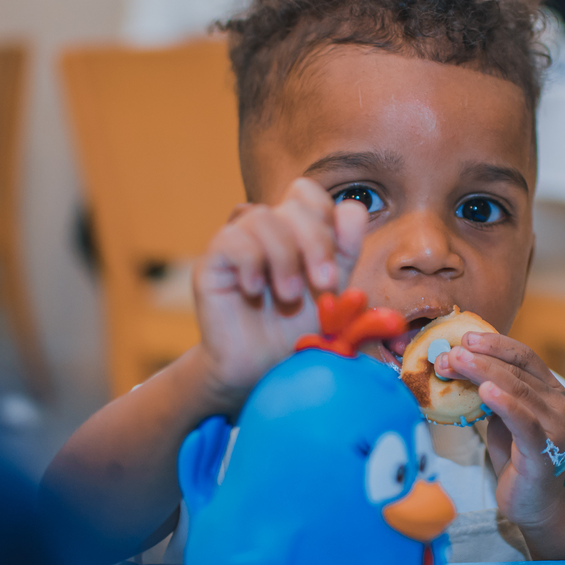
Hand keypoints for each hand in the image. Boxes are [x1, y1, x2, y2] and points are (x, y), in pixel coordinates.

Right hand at [192, 178, 367, 411]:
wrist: (261, 369)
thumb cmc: (296, 330)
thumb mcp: (333, 291)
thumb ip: (346, 252)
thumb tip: (352, 212)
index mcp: (297, 231)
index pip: (311, 194)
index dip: (330, 220)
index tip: (337, 265)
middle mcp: (268, 230)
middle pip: (295, 203)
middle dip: (318, 243)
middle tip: (325, 284)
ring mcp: (237, 242)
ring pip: (262, 217)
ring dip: (285, 258)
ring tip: (288, 296)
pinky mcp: (212, 262)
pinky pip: (230, 239)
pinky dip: (251, 263)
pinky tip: (255, 291)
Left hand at [434, 333, 564, 529]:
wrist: (537, 505)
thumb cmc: (517, 459)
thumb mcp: (502, 418)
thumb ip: (491, 392)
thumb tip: (454, 365)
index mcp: (551, 391)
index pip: (524, 356)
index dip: (495, 343)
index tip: (465, 337)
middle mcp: (559, 404)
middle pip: (517, 370)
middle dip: (479, 358)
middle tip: (449, 352)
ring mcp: (556, 427)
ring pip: (519, 390)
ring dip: (484, 373)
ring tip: (456, 362)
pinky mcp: (546, 451)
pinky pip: (525, 422)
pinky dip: (505, 404)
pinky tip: (485, 391)